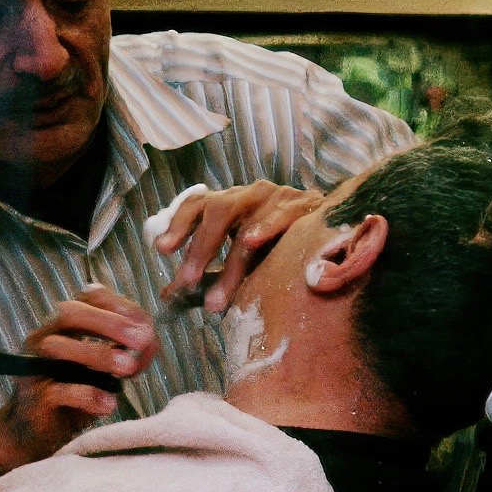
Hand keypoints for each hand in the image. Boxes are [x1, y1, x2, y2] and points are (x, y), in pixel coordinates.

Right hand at [0, 284, 156, 491]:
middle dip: (109, 323)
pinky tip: (109, 403)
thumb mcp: (102, 369)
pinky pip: (59, 391)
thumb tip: (150, 340)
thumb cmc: (72, 397)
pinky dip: (88, 394)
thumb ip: (123, 351)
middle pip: (70, 313)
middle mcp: (44, 338)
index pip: (86, 298)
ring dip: (100, 355)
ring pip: (59, 347)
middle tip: (141, 339)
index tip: (144, 322)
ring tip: (128, 368)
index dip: (117, 304)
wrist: (34, 435)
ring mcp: (35, 367)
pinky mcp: (34, 399)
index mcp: (62, 326)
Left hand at [151, 182, 325, 313]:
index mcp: (229, 204)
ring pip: (246, 223)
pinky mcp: (304, 205)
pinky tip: (252, 241)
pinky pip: (282, 214)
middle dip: (200, 248)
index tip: (162, 250)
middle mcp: (248, 195)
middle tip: (187, 281)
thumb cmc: (276, 250)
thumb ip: (205, 276)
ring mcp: (276, 197)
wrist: (329, 235)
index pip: (197, 204)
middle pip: (217, 210)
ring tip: (218, 296)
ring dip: (230, 262)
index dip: (178, 223)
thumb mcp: (237, 263)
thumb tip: (167, 295)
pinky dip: (266, 226)